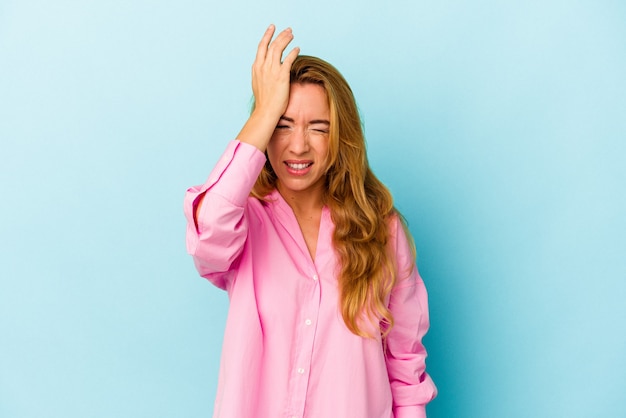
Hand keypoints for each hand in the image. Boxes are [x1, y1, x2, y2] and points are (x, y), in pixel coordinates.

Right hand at [236, 25, 298, 150]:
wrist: (266, 111)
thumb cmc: (264, 102)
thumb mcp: (258, 84)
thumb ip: (262, 75)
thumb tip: (266, 71)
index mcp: (256, 68)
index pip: (261, 47)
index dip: (267, 36)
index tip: (271, 28)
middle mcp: (263, 66)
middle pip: (271, 45)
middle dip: (279, 35)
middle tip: (287, 30)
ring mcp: (272, 70)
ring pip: (279, 48)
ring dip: (286, 39)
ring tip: (292, 34)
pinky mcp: (281, 75)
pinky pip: (288, 59)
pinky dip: (293, 52)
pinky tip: (297, 48)